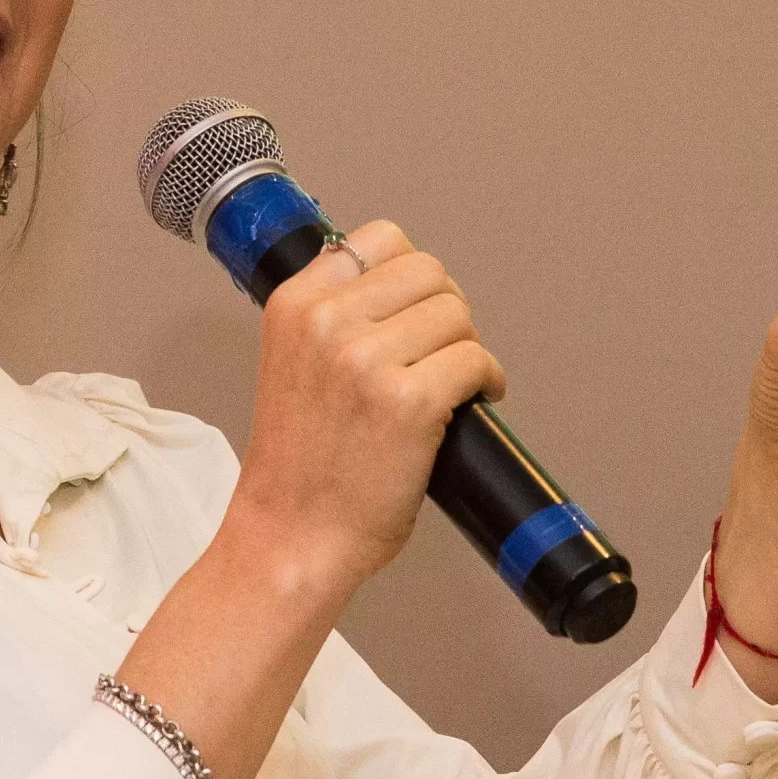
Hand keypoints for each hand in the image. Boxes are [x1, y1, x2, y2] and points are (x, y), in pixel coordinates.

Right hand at [223, 223, 504, 607]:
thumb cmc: (298, 464)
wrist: (289, 539)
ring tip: (455, 379)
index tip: (413, 307)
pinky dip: (488, 379)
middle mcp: (328, 322)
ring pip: (456, 313)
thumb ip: (332, 316)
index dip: (409, 272)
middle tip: (440, 349)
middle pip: (428, 271)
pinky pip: (476, 360)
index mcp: (295, 304)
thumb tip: (400, 286)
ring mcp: (368, 360)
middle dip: (444, 308)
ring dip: (466, 346)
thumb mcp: (292, 359)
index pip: (379, 239)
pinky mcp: (410, 402)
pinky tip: (475, 399)